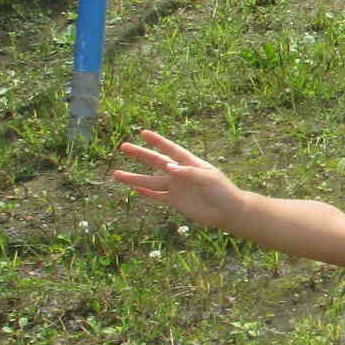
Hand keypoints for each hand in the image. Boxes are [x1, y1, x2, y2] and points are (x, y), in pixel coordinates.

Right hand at [111, 131, 241, 228]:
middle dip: (140, 154)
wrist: (228, 212)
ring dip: (134, 178)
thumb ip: (189, 173)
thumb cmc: (223, 192)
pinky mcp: (176, 201)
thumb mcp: (209, 179)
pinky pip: (157, 196)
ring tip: (116, 174)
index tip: (143, 132)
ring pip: (151, 181)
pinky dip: (146, 193)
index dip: (158, 141)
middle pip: (156, 161)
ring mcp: (177, 187)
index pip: (171, 149)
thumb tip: (169, 168)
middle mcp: (180, 174)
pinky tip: (134, 189)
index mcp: (190, 163)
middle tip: (123, 146)